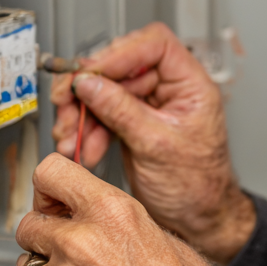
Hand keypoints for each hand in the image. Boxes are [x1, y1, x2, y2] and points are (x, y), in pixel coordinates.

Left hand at [14, 152, 221, 265]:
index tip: (50, 199)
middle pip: (28, 224)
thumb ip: (108, 214)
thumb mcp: (153, 227)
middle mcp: (81, 242)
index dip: (47, 188)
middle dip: (44, 234)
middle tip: (65, 247)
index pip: (49, 173)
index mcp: (109, 210)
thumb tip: (83, 210)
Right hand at [50, 23, 255, 264]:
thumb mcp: (156, 145)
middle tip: (67, 104)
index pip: (154, 44)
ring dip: (82, 113)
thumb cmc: (198, 186)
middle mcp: (170, 89)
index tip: (92, 71)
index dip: (121, 53)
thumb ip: (121, 110)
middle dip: (90, 87)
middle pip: (122, 66)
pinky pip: (103, 114)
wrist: (199, 220)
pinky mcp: (133, 123)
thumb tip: (88, 82)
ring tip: (70, 136)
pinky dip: (88, 130)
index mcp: (190, 84)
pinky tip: (81, 147)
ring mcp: (150, 106)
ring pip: (106, 90)